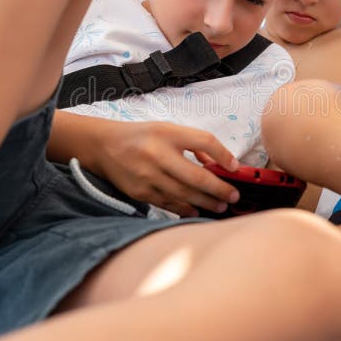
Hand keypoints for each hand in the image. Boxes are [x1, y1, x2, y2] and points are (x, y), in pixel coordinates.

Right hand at [93, 120, 240, 216]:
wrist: (104, 146)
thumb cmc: (142, 136)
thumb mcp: (168, 129)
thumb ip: (193, 143)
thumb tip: (218, 163)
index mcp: (167, 133)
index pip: (204, 141)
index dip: (223, 155)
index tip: (236, 168)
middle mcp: (158, 154)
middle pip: (197, 176)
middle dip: (219, 189)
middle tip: (234, 196)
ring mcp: (148, 176)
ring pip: (185, 195)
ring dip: (206, 203)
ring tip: (221, 207)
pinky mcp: (140, 193)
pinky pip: (169, 204)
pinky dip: (186, 209)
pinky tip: (197, 211)